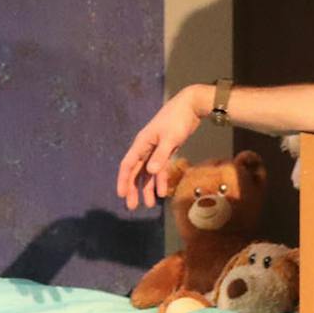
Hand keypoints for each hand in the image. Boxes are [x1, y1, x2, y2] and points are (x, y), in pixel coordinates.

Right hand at [117, 86, 206, 210]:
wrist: (192, 105)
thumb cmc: (178, 119)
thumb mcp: (170, 138)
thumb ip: (160, 155)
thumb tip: (150, 171)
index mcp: (142, 143)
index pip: (128, 165)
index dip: (123, 180)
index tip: (121, 195)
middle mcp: (145, 148)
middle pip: (135, 172)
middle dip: (133, 189)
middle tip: (132, 206)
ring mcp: (155, 150)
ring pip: (147, 173)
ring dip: (147, 188)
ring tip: (149, 205)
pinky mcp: (165, 150)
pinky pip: (159, 168)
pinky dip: (160, 180)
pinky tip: (162, 192)